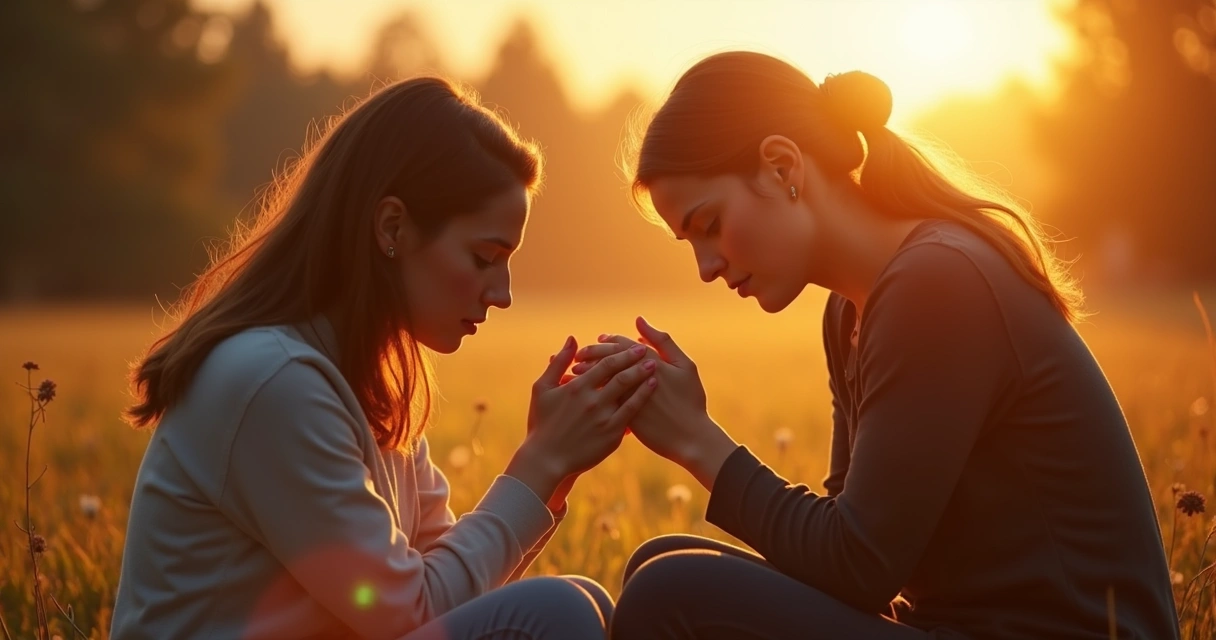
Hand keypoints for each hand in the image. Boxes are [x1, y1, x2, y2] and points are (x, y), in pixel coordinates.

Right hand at [506, 335, 658, 503]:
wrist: (546, 459)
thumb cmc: (542, 422)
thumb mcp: (542, 388)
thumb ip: (559, 362)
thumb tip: (573, 339)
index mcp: (576, 388)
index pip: (605, 364)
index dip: (622, 353)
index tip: (634, 346)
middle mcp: (592, 401)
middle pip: (620, 376)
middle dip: (636, 362)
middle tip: (648, 352)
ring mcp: (603, 419)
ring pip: (629, 394)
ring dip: (643, 378)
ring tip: (655, 367)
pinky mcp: (611, 435)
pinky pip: (630, 414)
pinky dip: (641, 400)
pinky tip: (650, 390)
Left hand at [571, 317, 737, 488]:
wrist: (689, 437)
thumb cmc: (690, 399)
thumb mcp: (684, 366)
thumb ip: (662, 342)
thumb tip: (640, 320)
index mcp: (651, 361)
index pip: (621, 344)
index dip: (609, 340)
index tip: (601, 339)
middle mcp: (636, 378)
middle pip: (605, 359)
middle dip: (591, 354)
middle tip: (581, 354)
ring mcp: (628, 397)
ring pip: (600, 378)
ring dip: (586, 372)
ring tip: (576, 370)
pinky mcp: (623, 416)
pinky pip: (600, 399)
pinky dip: (590, 393)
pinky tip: (582, 391)